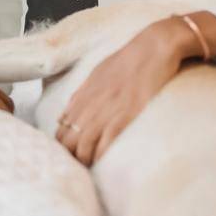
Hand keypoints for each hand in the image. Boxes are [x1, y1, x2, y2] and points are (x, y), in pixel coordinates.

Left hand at [56, 13, 215, 165]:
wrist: (154, 48)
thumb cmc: (129, 58)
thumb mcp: (98, 72)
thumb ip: (82, 93)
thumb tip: (67, 111)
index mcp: (83, 93)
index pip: (61, 126)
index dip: (63, 141)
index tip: (69, 150)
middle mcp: (90, 104)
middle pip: (68, 139)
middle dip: (70, 154)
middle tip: (78, 164)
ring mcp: (106, 111)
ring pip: (83, 145)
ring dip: (84, 160)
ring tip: (90, 167)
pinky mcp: (124, 117)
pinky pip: (105, 144)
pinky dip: (101, 156)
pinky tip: (103, 163)